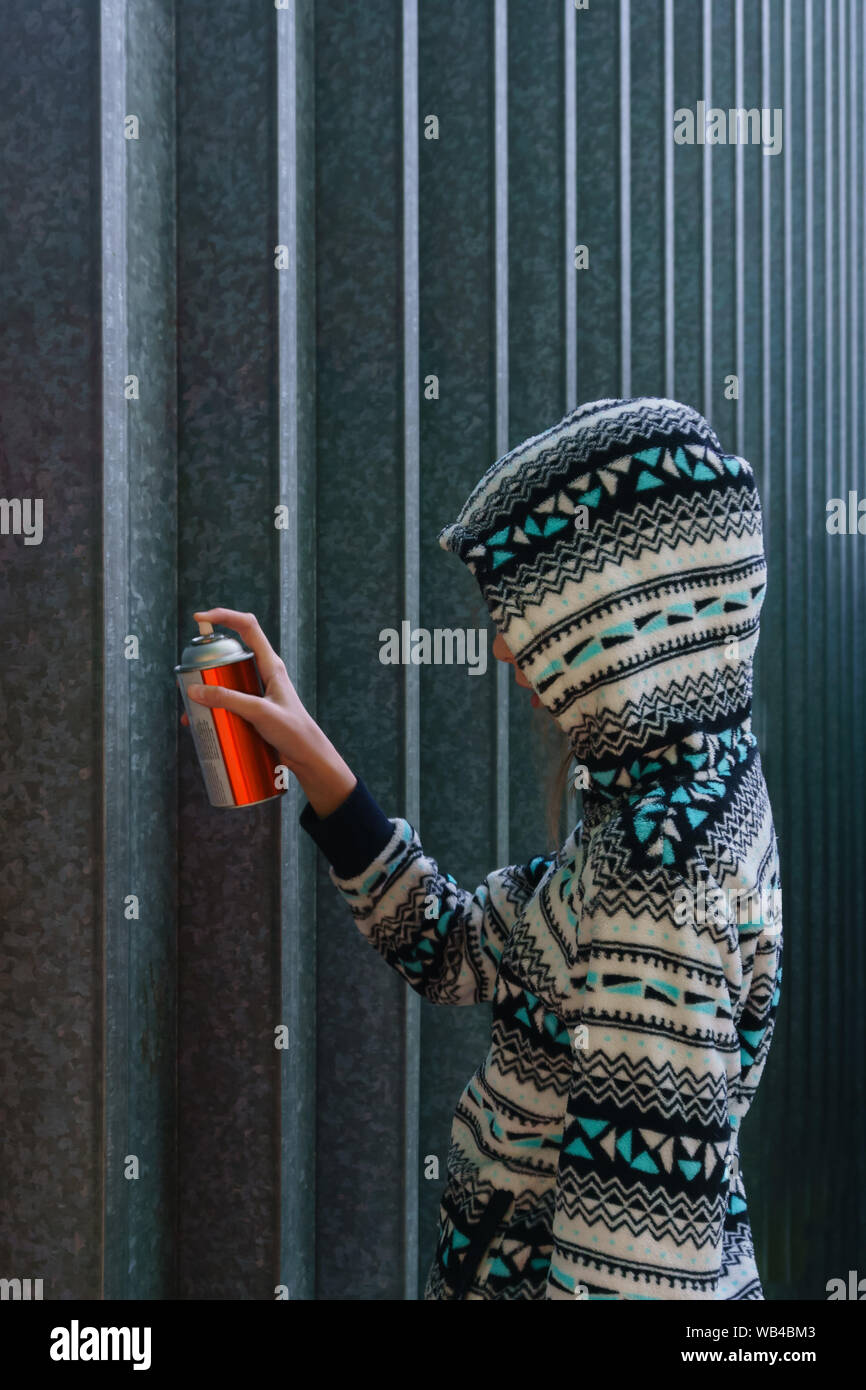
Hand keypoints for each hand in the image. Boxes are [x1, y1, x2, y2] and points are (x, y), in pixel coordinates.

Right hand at [179, 608, 357, 817]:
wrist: (308, 757)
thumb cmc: (294, 731)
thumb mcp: (259, 712)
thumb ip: (228, 700)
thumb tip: (194, 690)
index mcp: (271, 664)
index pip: (247, 627)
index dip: (224, 616)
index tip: (200, 619)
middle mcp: (263, 673)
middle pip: (230, 655)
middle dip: (206, 663)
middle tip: (188, 677)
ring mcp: (257, 691)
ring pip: (225, 682)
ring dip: (206, 692)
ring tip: (190, 709)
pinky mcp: (252, 709)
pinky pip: (227, 703)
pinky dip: (212, 710)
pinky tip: (200, 724)